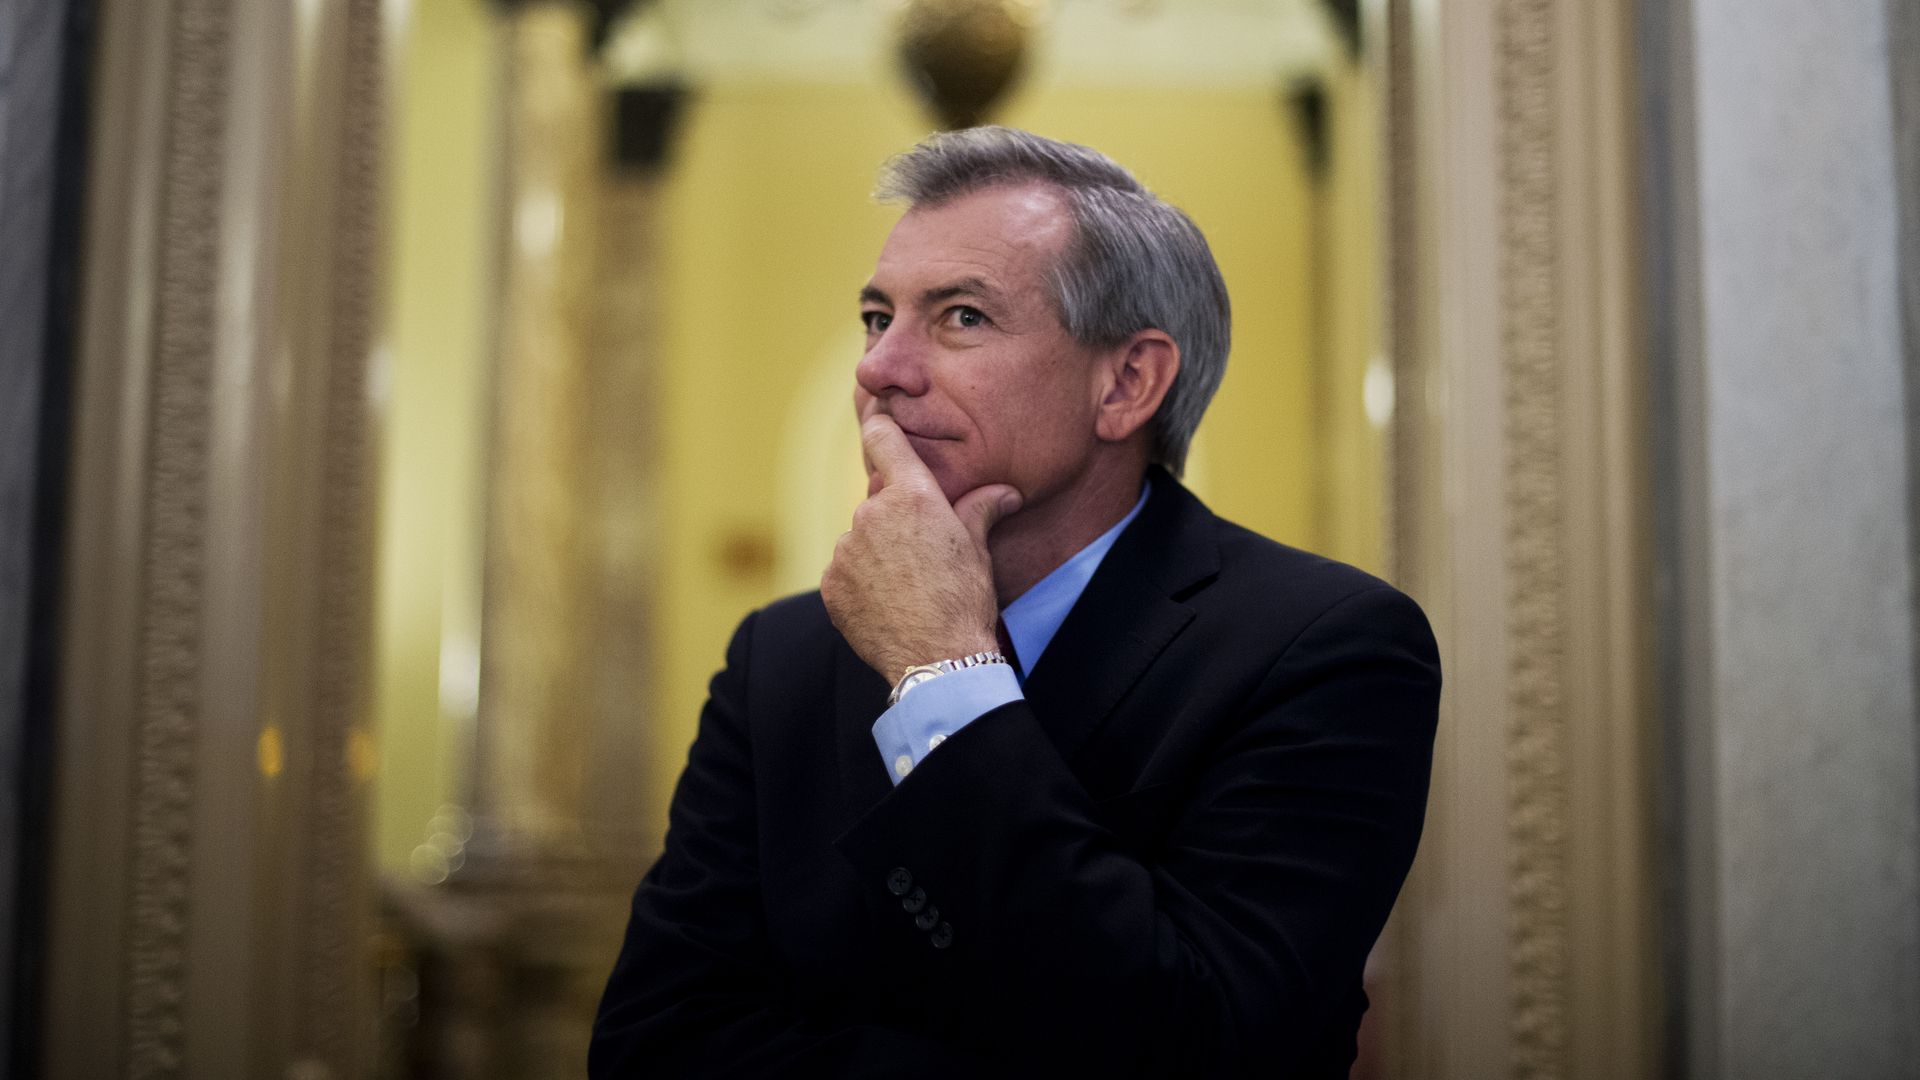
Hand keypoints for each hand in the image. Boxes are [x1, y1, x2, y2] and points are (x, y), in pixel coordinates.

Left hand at [822, 415, 1022, 681]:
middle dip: (895, 520)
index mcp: (911, 496)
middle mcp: (871, 514)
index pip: (883, 438)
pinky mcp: (830, 584)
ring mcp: (846, 550)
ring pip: (860, 539)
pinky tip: (887, 603)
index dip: (882, 426)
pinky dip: (860, 582)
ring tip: (906, 586)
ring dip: (876, 553)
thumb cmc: (964, 600)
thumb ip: (982, 508)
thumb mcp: (978, 548)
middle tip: (921, 554)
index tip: (880, 422)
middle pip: (878, 501)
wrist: (938, 661)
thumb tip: (1006, 491)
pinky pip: (845, 572)